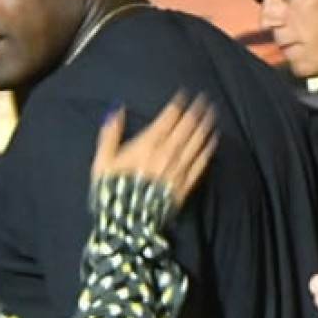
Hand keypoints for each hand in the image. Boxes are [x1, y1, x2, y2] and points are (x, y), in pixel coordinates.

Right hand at [91, 93, 216, 207]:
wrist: (127, 222)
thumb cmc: (113, 191)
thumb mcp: (103, 162)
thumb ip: (110, 134)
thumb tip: (116, 111)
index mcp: (147, 145)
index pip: (167, 119)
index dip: (177, 105)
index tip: (184, 95)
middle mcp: (166, 154)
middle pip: (185, 127)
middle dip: (195, 111)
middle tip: (205, 99)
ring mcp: (178, 169)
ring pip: (195, 142)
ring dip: (205, 126)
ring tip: (212, 114)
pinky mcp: (185, 185)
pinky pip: (200, 163)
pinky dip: (208, 150)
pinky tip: (213, 140)